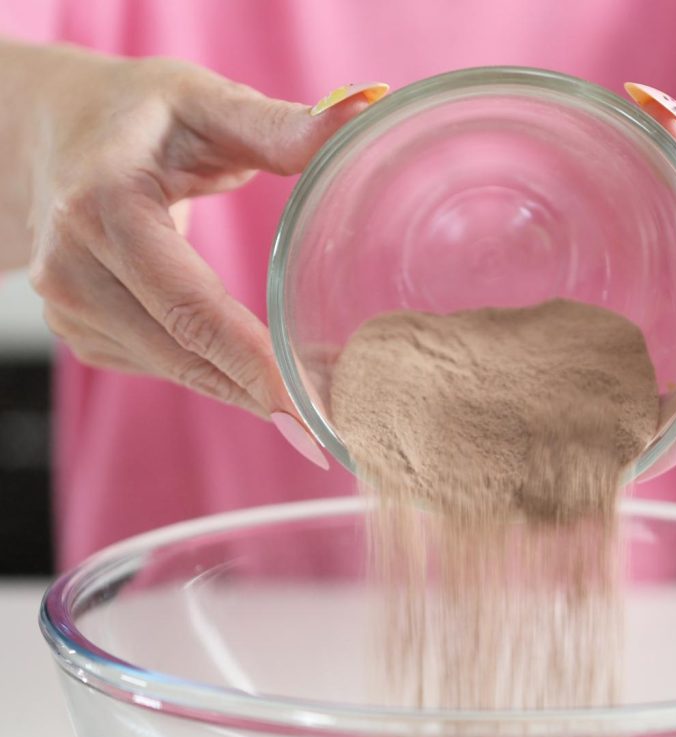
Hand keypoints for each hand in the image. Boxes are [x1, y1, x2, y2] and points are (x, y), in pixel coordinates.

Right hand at [27, 47, 384, 421]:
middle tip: (329, 433)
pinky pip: (158, 366)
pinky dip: (210, 375)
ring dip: (239, 391)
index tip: (302, 409)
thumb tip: (364, 111)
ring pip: (172, 368)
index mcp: (104, 205)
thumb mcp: (204, 102)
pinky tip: (253, 376)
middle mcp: (71, 264)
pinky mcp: (78, 328)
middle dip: (258, 395)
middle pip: (181, 350)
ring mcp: (67, 304)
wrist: (49, 135)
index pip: (186, 303)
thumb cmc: (136, 114)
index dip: (248, 360)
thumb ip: (280, 124)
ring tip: (308, 412)